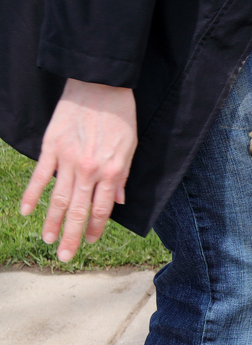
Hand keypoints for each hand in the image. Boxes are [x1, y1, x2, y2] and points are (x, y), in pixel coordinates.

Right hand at [20, 79, 137, 261]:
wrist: (100, 87)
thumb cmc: (120, 116)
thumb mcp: (131, 147)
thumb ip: (122, 176)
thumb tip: (117, 202)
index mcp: (112, 171)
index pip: (102, 209)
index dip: (95, 228)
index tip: (89, 241)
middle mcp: (89, 170)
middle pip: (78, 210)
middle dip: (71, 236)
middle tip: (65, 257)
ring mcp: (68, 160)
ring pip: (57, 199)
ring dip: (52, 222)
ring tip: (48, 240)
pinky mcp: (51, 148)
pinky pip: (40, 176)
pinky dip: (33, 195)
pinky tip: (28, 212)